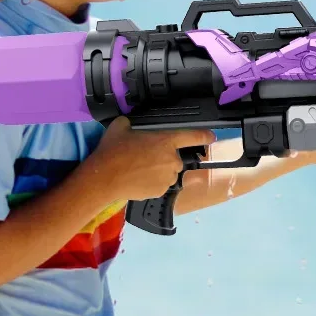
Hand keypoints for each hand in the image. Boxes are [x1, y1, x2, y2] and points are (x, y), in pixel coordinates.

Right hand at [86, 117, 216, 200]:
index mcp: (166, 141)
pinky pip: (160, 184)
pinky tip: (137, 180)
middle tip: (143, 157)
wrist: (104, 178)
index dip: (204, 136)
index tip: (211, 137)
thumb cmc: (113, 150)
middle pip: (174, 158)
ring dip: (159, 171)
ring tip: (138, 170)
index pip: (192, 136)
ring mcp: (168, 177)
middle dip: (162, 157)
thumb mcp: (120, 126)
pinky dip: (152, 182)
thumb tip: (129, 124)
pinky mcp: (161, 192)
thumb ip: (131, 123)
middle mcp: (172, 160)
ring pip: (168, 172)